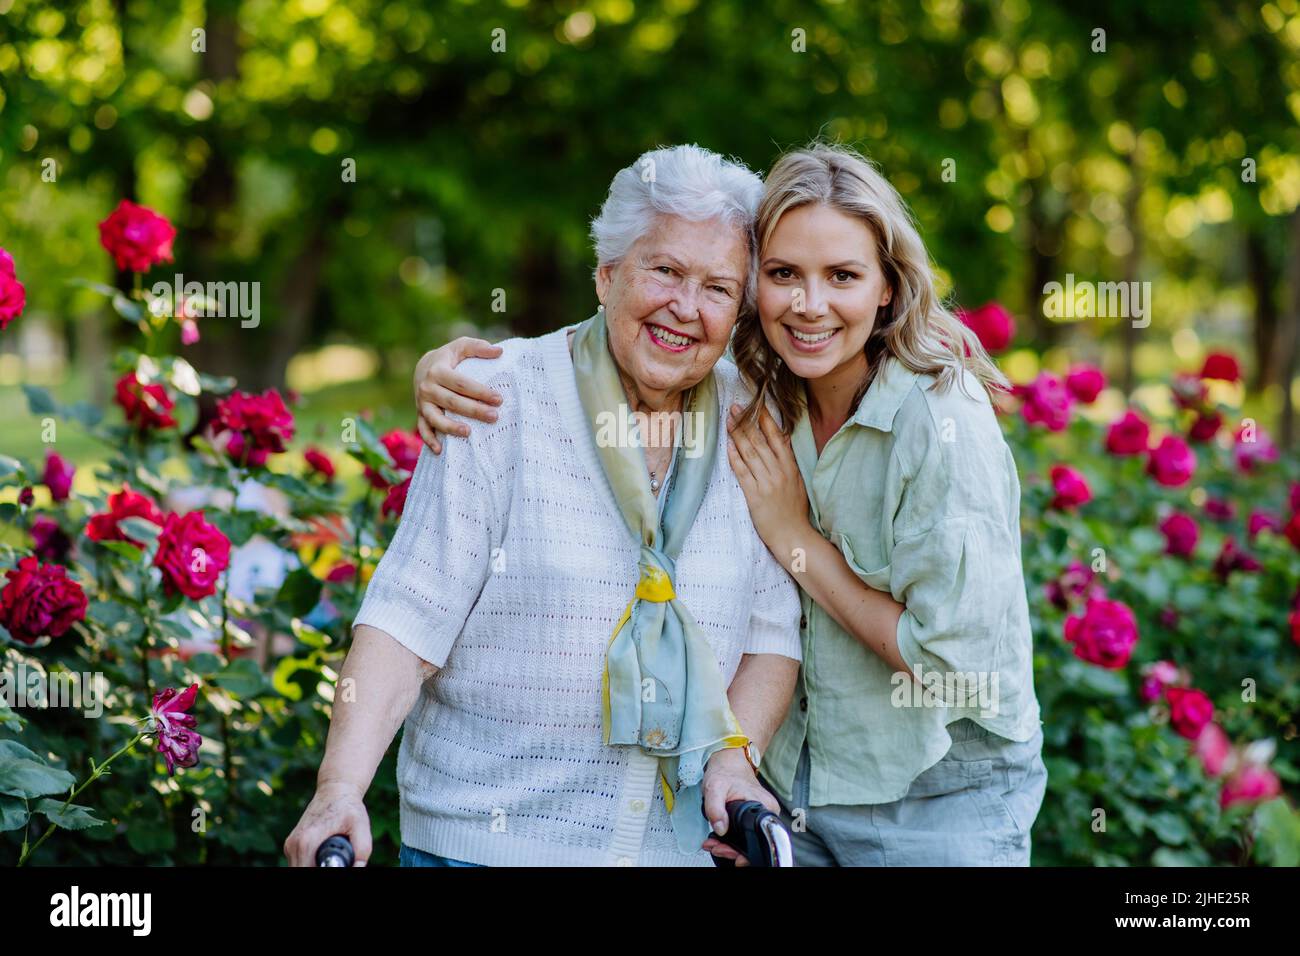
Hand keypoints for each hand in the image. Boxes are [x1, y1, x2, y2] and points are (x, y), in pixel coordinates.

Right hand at [284, 780, 371, 866]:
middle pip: (302, 871)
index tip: (337, 863)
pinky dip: (309, 862)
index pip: (308, 871)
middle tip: (336, 859)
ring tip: (330, 856)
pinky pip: (298, 862)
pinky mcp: (291, 844)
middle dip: (318, 869)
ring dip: (314, 866)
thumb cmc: (348, 807)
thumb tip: (358, 868)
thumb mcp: (361, 826)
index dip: (323, 872)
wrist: (335, 789)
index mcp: (307, 842)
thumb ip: (361, 850)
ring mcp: (290, 845)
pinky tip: (323, 854)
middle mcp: (294, 844)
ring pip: (298, 868)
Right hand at [413, 337, 503, 453]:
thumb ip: (479, 347)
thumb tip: (500, 351)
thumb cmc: (449, 358)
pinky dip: (429, 440)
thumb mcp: (461, 346)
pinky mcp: (420, 414)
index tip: (499, 399)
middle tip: (494, 417)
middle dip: (474, 410)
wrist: (422, 367)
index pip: (462, 383)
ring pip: (435, 418)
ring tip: (469, 433)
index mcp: (438, 370)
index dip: (480, 392)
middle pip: (452, 402)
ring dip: (451, 427)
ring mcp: (422, 402)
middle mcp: (427, 387)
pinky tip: (440, 451)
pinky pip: (423, 429)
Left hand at [699, 747, 779, 865]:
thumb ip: (715, 808)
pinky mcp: (753, 818)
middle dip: (732, 851)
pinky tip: (719, 840)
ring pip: (749, 842)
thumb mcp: (715, 787)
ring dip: (730, 847)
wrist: (729, 761)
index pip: (760, 840)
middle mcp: (767, 813)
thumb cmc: (725, 771)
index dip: (745, 852)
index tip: (730, 855)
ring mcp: (761, 816)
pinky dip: (731, 841)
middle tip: (715, 848)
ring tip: (713, 844)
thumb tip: (721, 829)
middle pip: (754, 844)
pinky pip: (745, 835)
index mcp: (764, 807)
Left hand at [726, 403, 811, 564]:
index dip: (765, 420)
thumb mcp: (798, 482)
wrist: (793, 535)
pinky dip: (735, 458)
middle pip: (760, 441)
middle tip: (734, 407)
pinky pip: (742, 472)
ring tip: (728, 421)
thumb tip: (782, 439)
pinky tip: (728, 446)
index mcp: (790, 467)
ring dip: (737, 435)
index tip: (756, 405)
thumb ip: (788, 461)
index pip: (777, 437)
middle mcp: (779, 472)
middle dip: (746, 422)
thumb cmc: (795, 510)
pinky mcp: (755, 495)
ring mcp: (767, 483)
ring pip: (749, 453)